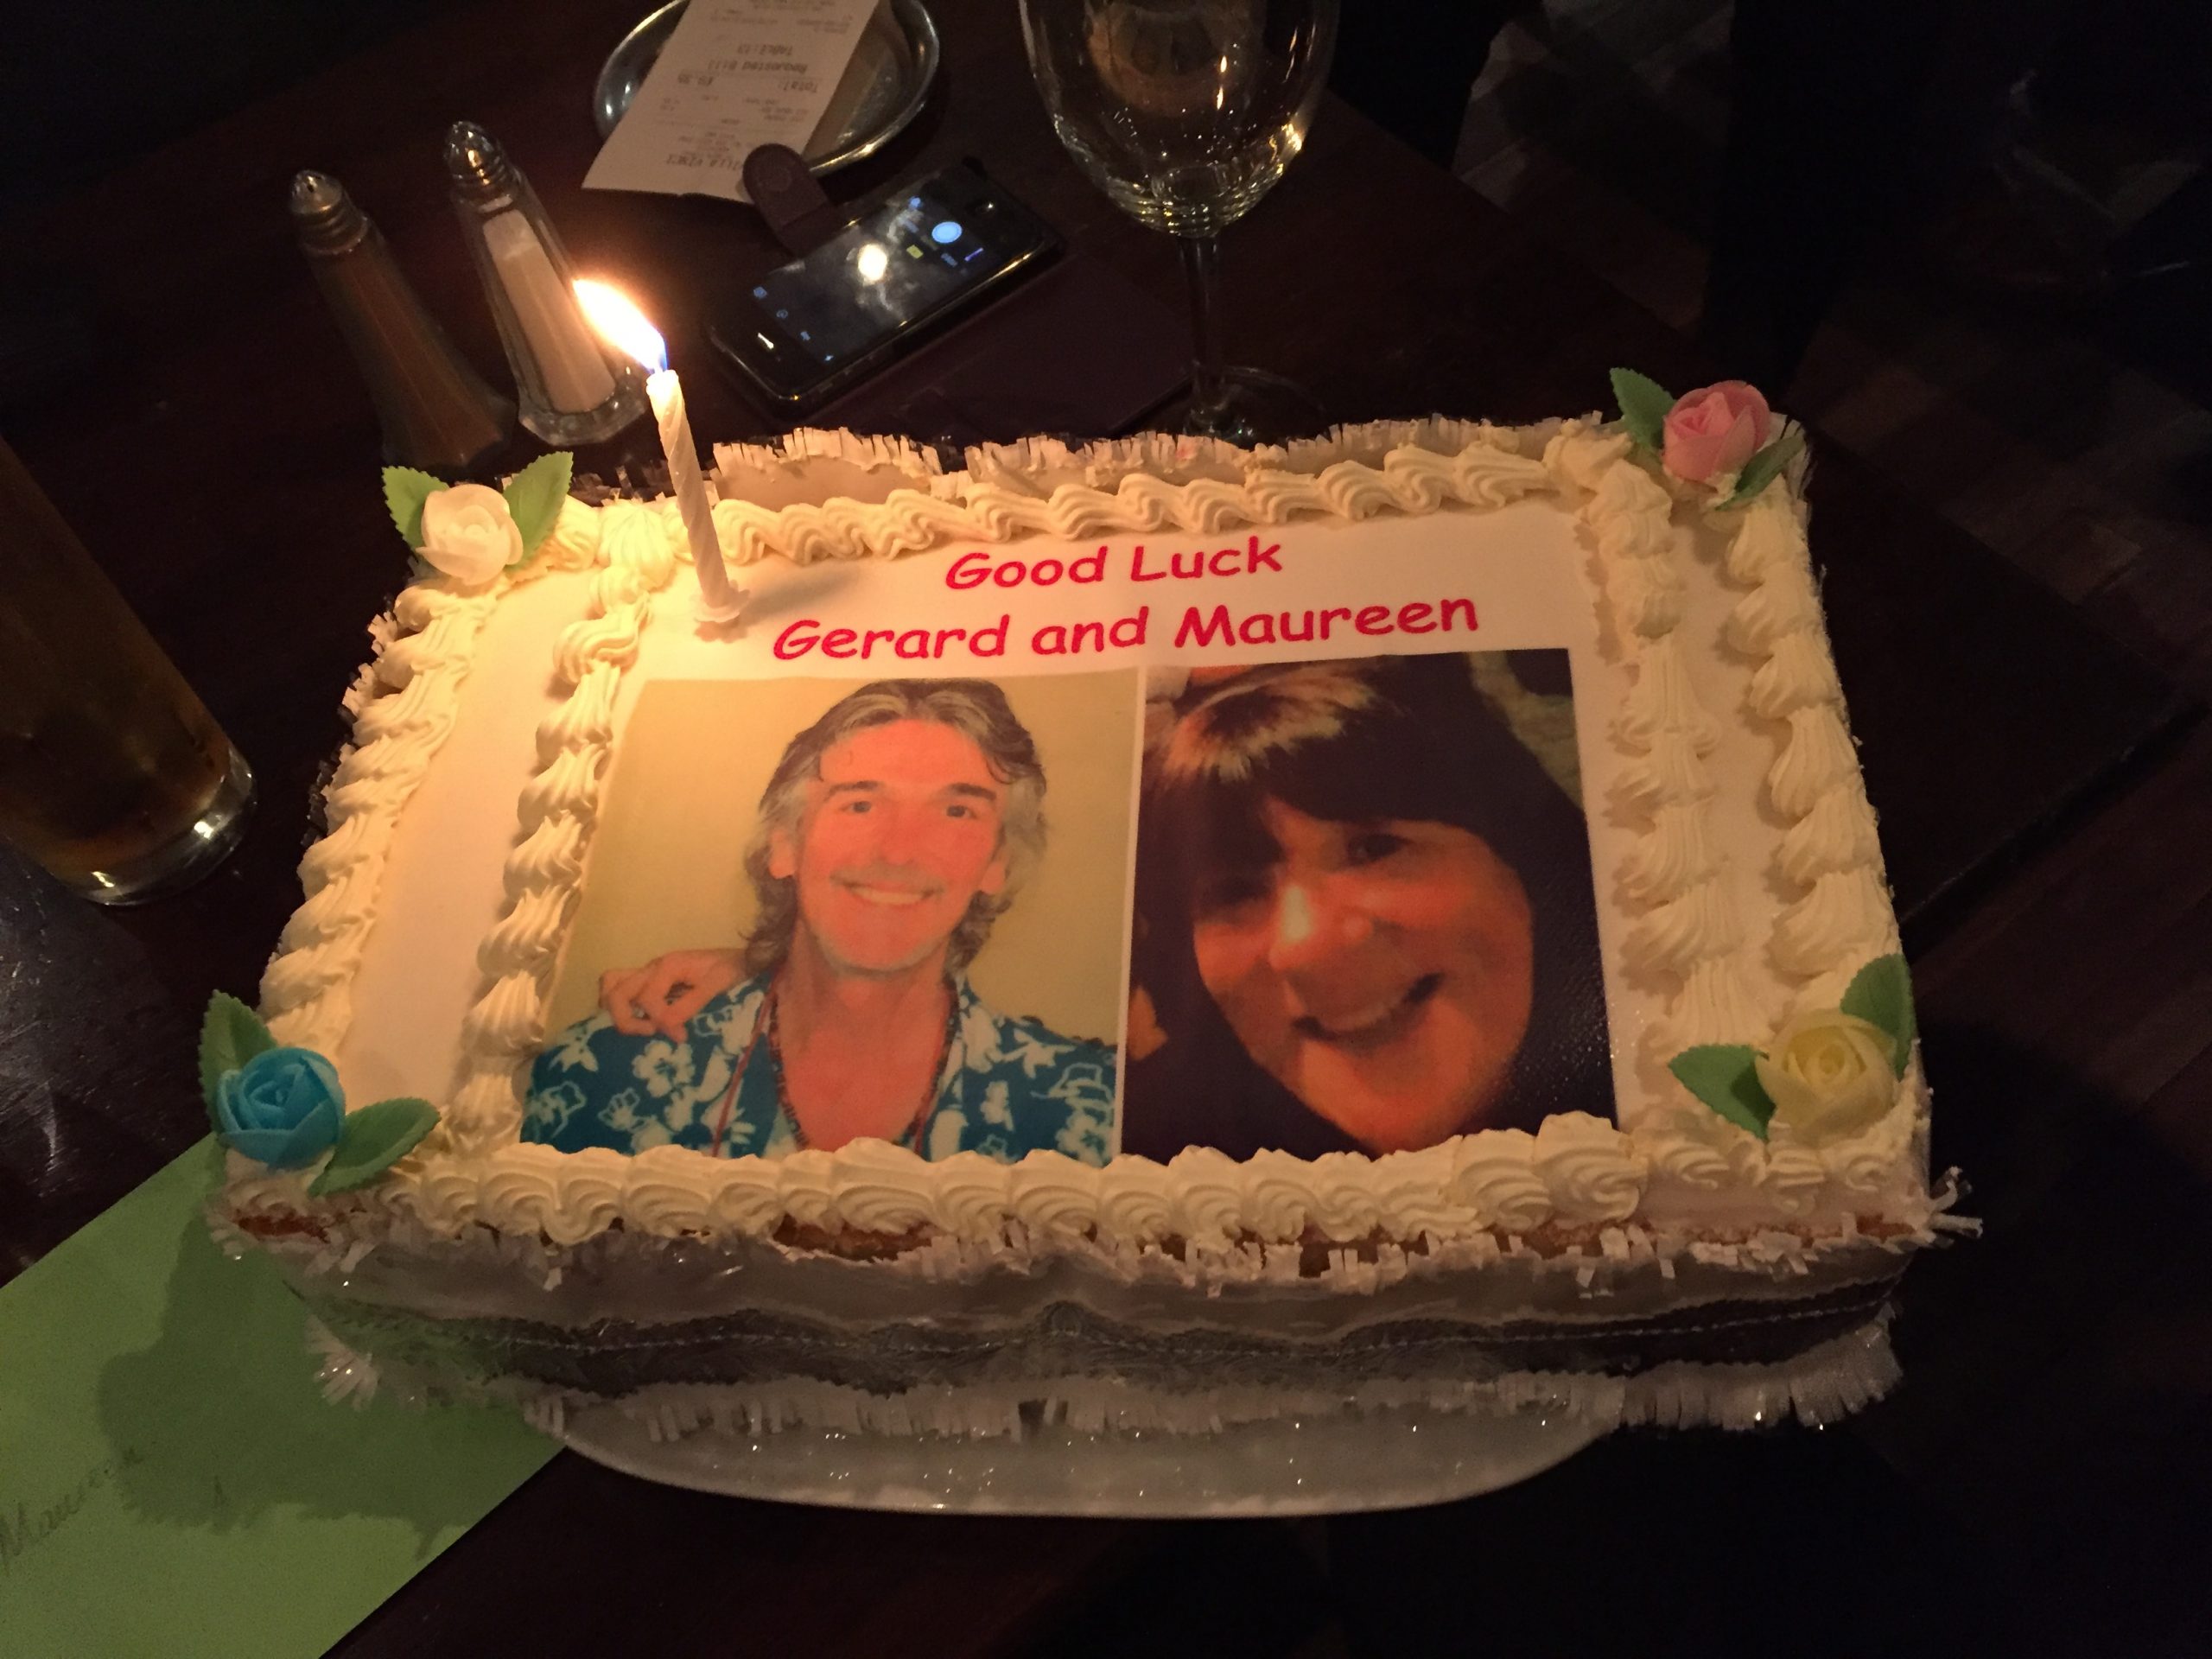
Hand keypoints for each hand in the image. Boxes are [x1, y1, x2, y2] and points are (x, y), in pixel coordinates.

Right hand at [599, 949, 744, 1039]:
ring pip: (611, 984)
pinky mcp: (650, 981)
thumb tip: (667, 1026)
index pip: (647, 998)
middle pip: (617, 991)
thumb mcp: (717, 985)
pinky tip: (638, 1022)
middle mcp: (652, 968)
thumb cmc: (732, 969)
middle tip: (652, 1033)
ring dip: (617, 1010)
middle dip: (627, 1019)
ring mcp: (648, 973)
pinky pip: (620, 987)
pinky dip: (620, 1005)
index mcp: (668, 966)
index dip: (660, 1020)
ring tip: (642, 1028)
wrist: (741, 959)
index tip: (681, 1036)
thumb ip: (691, 1004)